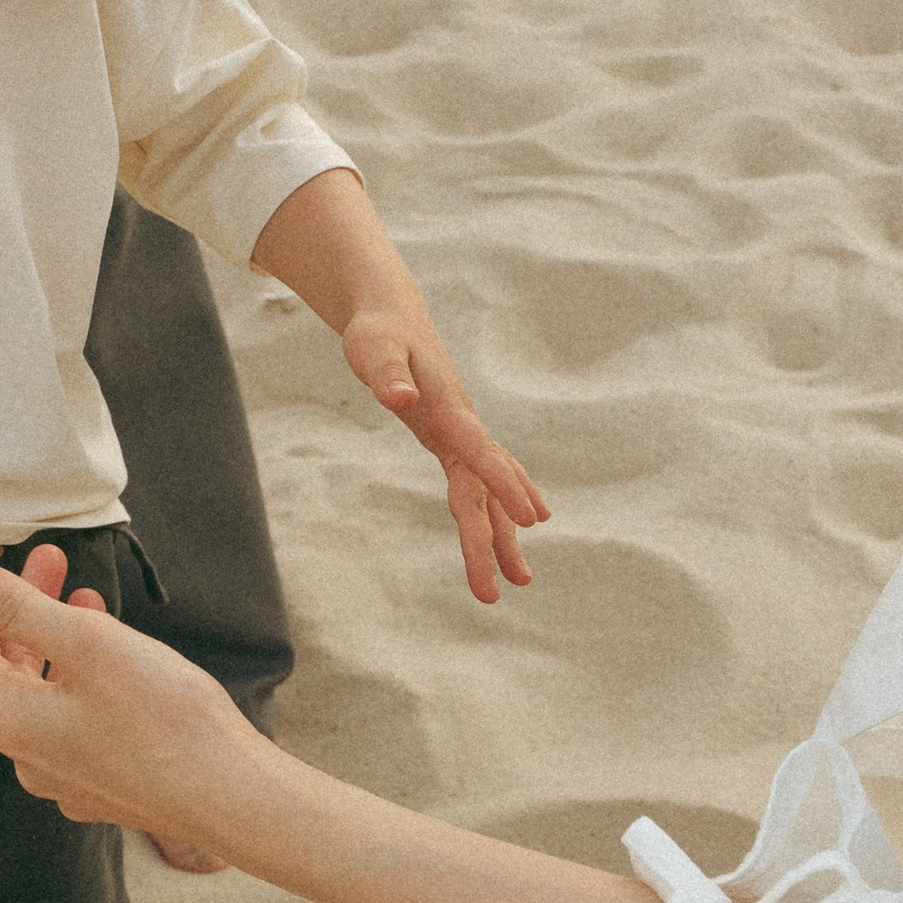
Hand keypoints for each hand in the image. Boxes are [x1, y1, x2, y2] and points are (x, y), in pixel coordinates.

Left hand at [0, 546, 266, 837]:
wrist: (233, 797)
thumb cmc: (168, 719)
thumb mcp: (90, 644)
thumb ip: (17, 607)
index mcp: (15, 722)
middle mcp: (30, 759)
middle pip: (8, 677)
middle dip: (26, 614)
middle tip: (55, 564)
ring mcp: (68, 781)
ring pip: (44, 701)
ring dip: (58, 646)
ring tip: (90, 604)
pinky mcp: (106, 790)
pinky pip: (75, 727)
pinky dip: (83, 684)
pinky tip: (119, 665)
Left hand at [340, 308, 548, 601]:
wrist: (393, 314)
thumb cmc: (379, 332)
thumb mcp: (372, 349)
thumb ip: (386, 373)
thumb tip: (399, 396)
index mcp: (449, 410)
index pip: (480, 454)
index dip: (504, 486)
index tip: (530, 521)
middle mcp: (464, 428)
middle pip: (483, 491)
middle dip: (495, 540)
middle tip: (508, 588)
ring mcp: (463, 436)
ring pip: (490, 491)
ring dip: (505, 535)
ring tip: (522, 581)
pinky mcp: (454, 440)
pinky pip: (483, 481)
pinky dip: (501, 505)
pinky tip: (519, 528)